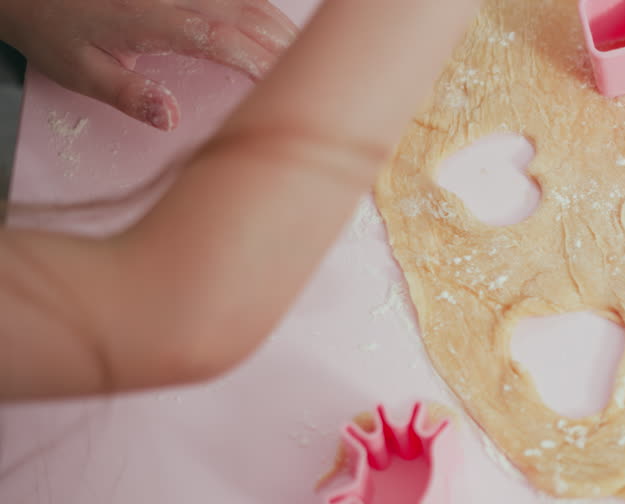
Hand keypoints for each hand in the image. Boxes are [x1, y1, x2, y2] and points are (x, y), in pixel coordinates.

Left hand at [0, 0, 297, 129]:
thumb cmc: (52, 28)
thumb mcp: (79, 71)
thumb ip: (128, 95)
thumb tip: (171, 120)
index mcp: (152, 20)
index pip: (222, 39)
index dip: (260, 60)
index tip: (288, 83)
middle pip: (246, 15)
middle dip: (285, 44)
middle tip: (320, 74)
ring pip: (245, 0)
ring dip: (279, 24)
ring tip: (308, 52)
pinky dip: (259, 8)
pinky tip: (275, 23)